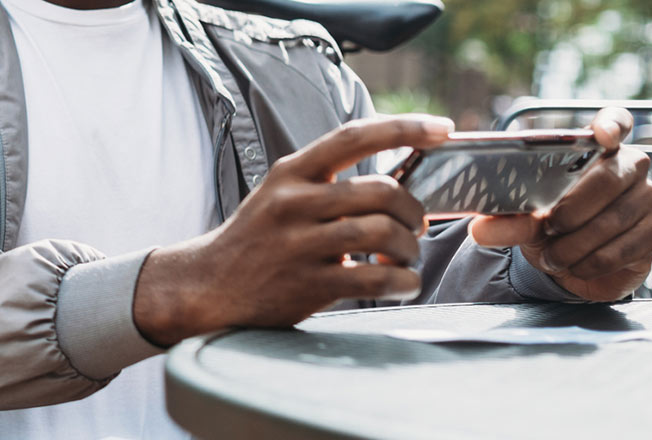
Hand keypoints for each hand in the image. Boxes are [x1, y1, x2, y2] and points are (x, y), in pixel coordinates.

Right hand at [133, 116, 452, 345]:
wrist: (208, 285)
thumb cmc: (258, 238)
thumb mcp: (281, 195)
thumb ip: (329, 184)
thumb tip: (400, 188)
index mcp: (290, 173)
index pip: (354, 136)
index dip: (404, 128)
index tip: (444, 127)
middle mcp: (293, 203)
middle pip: (380, 190)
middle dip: (412, 210)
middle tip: (414, 226)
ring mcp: (298, 245)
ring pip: (381, 233)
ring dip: (409, 248)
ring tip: (405, 258)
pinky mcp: (306, 285)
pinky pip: (374, 280)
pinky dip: (403, 283)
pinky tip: (403, 284)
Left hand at [469, 108, 651, 300]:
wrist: (574, 265)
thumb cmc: (552, 227)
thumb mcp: (525, 221)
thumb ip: (506, 221)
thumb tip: (479, 229)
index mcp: (598, 150)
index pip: (616, 122)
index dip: (612, 125)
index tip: (602, 135)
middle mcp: (630, 168)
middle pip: (608, 180)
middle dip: (571, 210)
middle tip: (548, 228)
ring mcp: (647, 199)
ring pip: (612, 220)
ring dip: (574, 245)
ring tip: (553, 256)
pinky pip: (621, 249)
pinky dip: (589, 263)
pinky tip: (575, 265)